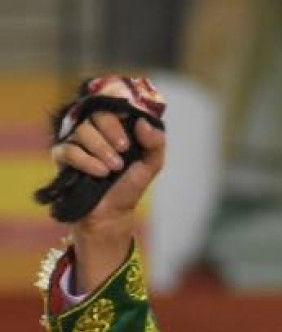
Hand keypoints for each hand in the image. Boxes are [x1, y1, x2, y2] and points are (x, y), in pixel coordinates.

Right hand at [50, 112, 164, 291]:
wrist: (112, 212)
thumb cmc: (130, 185)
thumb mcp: (151, 164)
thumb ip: (155, 143)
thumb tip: (143, 123)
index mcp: (116, 128)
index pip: (113, 106)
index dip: (120, 116)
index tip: (131, 136)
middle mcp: (95, 130)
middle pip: (96, 114)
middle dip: (111, 131)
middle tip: (123, 150)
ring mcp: (77, 142)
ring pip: (82, 130)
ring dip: (100, 148)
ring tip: (112, 169)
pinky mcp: (63, 156)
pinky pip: (67, 149)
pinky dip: (85, 160)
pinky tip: (99, 173)